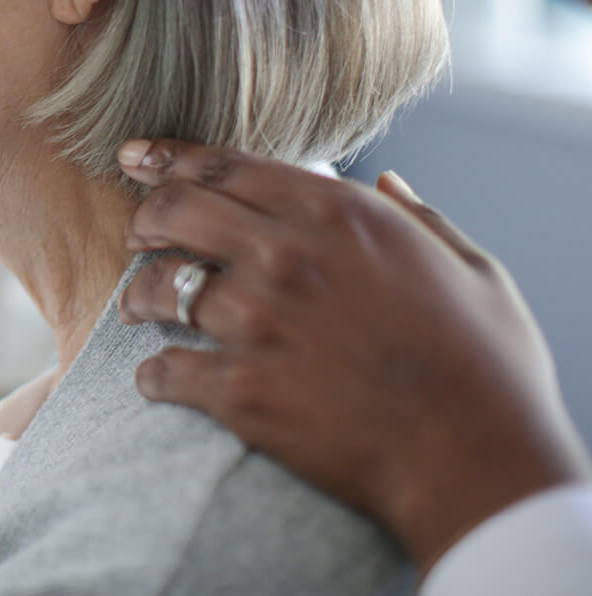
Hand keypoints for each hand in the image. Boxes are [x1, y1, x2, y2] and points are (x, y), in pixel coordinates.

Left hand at [117, 138, 591, 574]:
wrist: (476, 459)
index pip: (223, 165)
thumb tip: (388, 181)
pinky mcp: (240, 389)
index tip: (136, 156)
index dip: (170, 157)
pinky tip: (153, 377)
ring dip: (139, 292)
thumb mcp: (466, 264)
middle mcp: (281, 254)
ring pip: (160, 287)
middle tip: (136, 232)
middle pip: (175, 212)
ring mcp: (255, 321)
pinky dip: (152, 374)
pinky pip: (166, 370)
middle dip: (146, 216)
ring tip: (134, 303)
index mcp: (331, 212)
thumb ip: (416, 214)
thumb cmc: (482, 361)